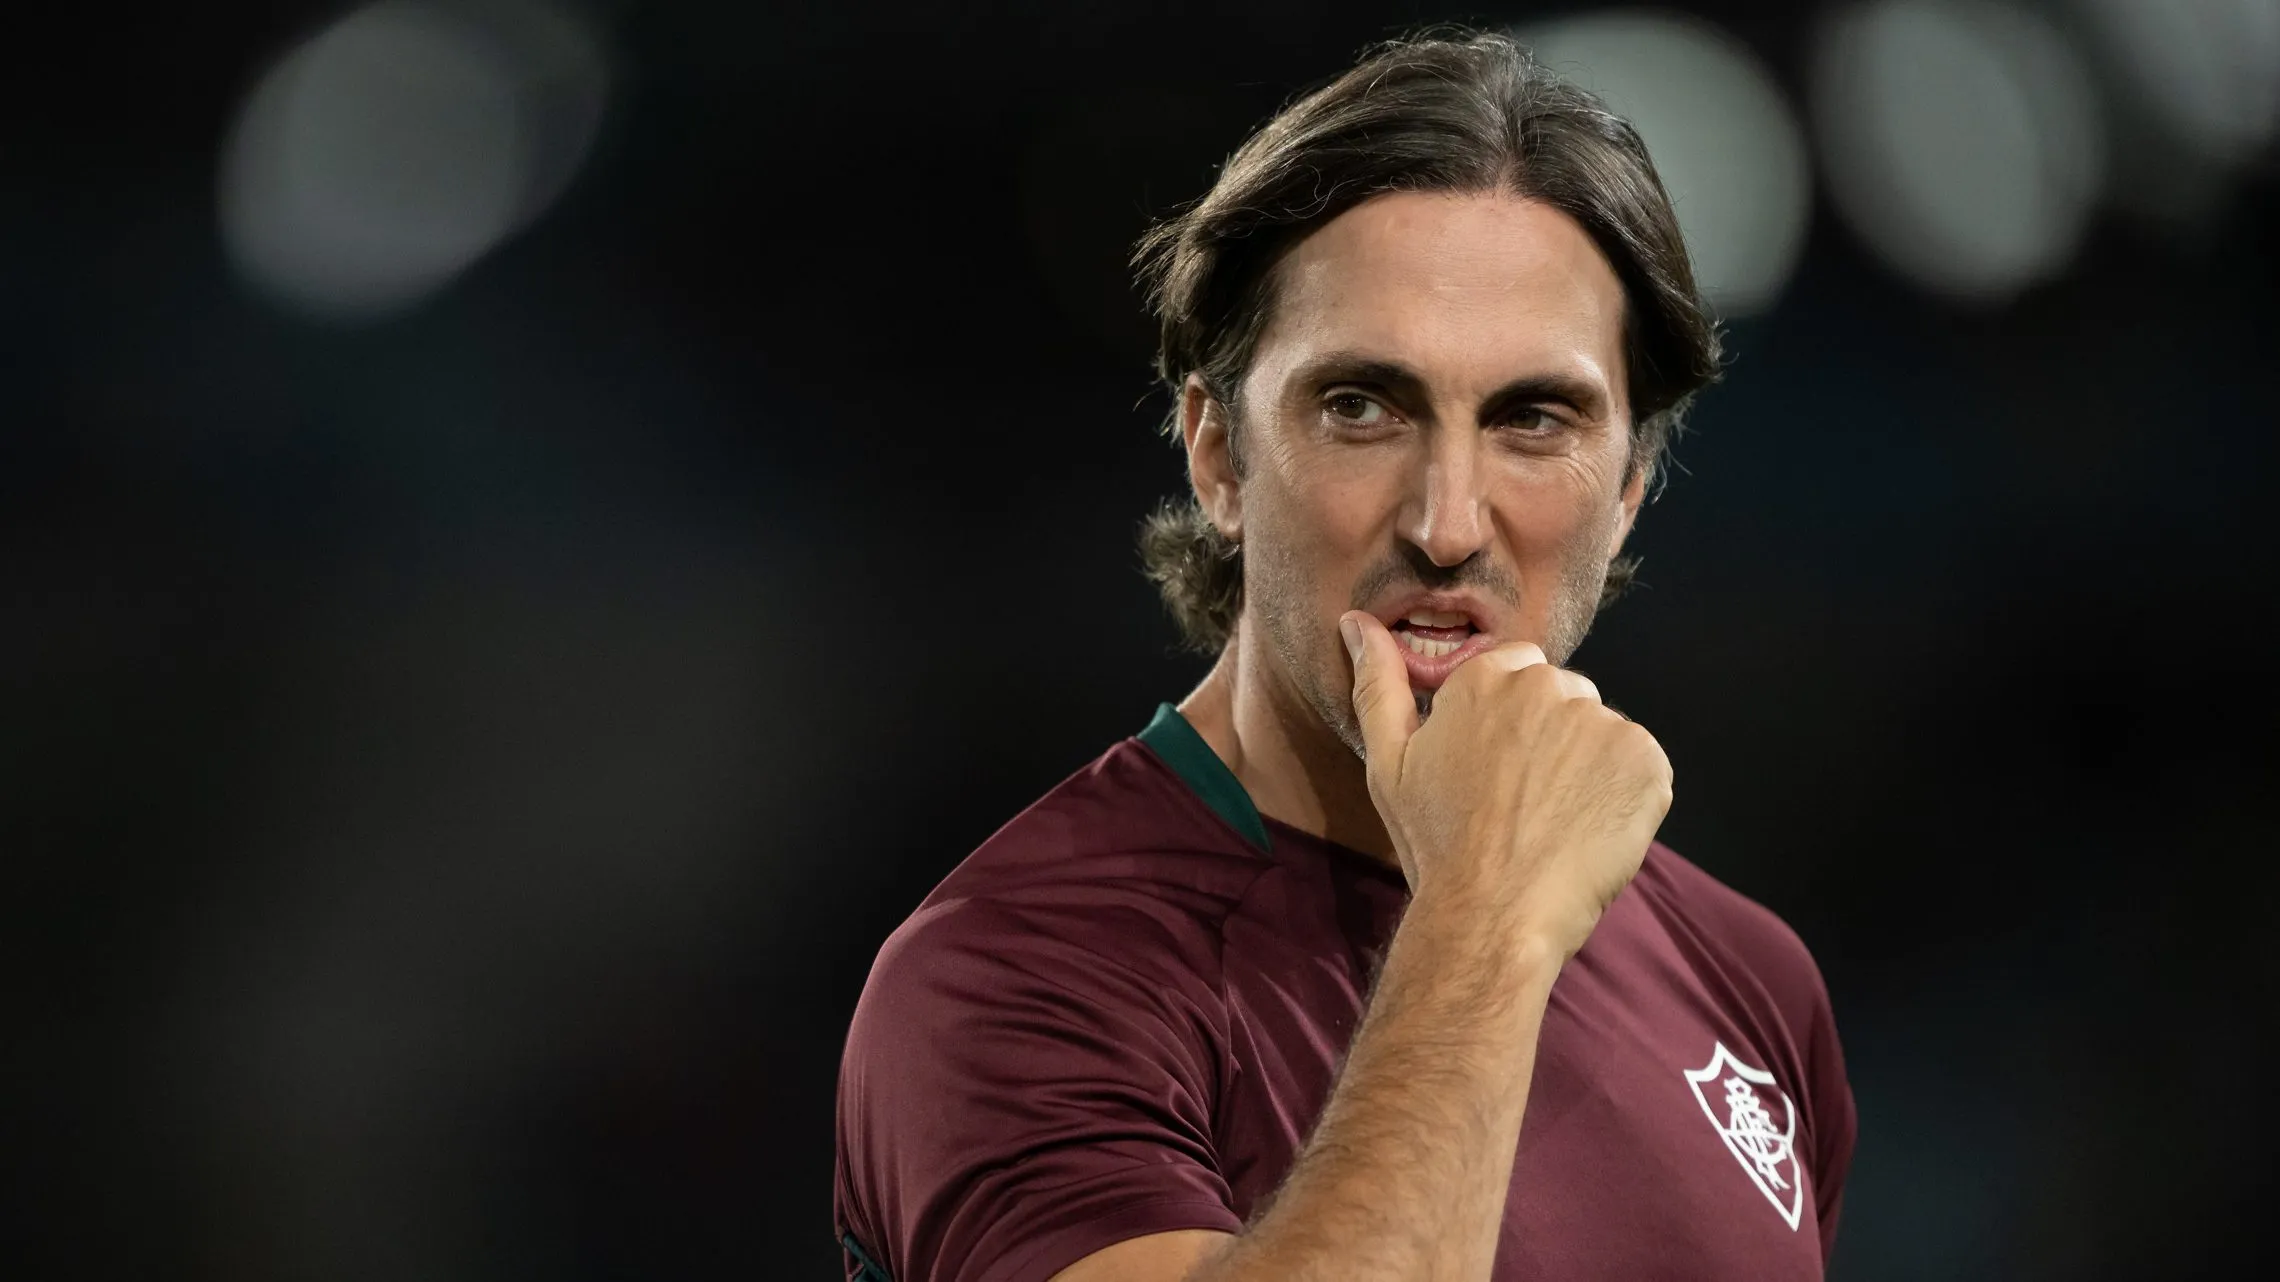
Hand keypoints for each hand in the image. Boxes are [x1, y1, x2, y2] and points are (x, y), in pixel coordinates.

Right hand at [1340, 611, 1672, 959]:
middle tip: (1524, 802)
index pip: (1517, 671)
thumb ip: (1378, 683)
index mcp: (1487, 677)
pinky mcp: (1646, 761)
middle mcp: (1548, 685)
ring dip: (1588, 768)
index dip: (1509, 724)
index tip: (1496, 771)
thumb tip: (1355, 623)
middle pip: (1563, 697)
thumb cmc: (1436, 843)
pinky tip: (1591, 831)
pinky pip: (1641, 767)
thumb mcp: (1389, 762)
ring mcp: (1602, 721)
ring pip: (1601, 733)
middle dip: (1551, 739)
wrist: (1494, 915)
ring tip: (1555, 823)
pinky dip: (1625, 796)